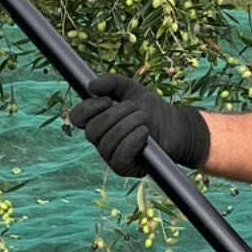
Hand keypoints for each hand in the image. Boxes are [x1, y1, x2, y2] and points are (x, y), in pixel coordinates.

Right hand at [68, 73, 211, 177]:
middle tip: (134, 108)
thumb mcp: (131, 89)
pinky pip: (119, 158)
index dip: (88, 108)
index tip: (106, 99)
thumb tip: (91, 86)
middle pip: (92, 131)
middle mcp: (100, 140)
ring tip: (144, 119)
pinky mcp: (125, 168)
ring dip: (129, 125)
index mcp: (97, 121)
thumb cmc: (151, 109)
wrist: (175, 125)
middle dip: (115, 115)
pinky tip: (144, 133)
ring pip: (107, 144)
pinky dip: (132, 142)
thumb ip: (111, 82)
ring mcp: (111, 156)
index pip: (77, 117)